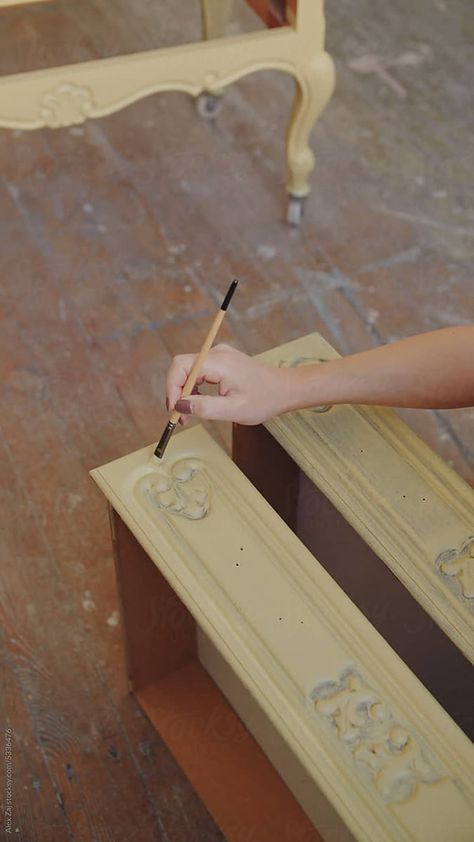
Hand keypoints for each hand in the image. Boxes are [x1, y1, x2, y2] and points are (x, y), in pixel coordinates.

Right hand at [165, 344, 290, 424]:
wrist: (285, 389)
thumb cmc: (264, 399)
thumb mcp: (233, 410)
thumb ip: (205, 408)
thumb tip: (180, 405)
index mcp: (220, 362)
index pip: (181, 367)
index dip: (172, 388)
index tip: (174, 410)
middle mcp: (217, 354)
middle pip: (182, 366)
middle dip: (176, 391)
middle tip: (180, 416)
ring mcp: (219, 355)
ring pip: (189, 369)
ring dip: (184, 391)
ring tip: (189, 413)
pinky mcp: (222, 361)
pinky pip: (198, 371)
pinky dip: (194, 387)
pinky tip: (199, 402)